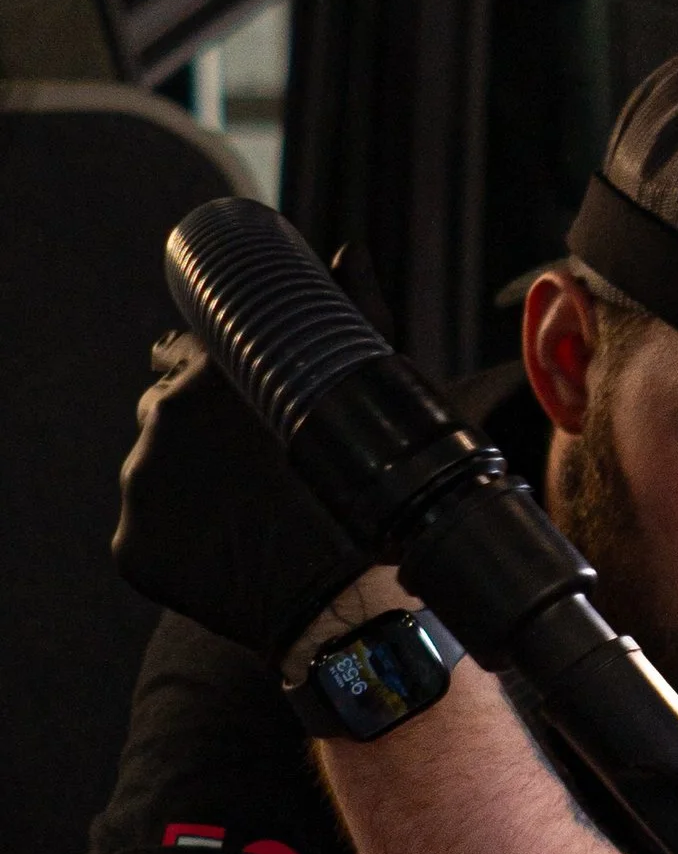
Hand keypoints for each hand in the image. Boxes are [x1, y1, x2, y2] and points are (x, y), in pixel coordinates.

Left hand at [112, 333, 364, 664]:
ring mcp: (140, 488)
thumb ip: (349, 315)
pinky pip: (150, 532)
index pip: (194, 357)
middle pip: (171, 416)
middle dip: (206, 435)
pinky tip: (226, 550)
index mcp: (208, 378)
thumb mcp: (366, 395)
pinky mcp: (133, 548)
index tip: (249, 400)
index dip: (223, 377)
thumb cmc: (369, 493)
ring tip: (247, 514)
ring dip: (192, 484)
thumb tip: (346, 253)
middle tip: (258, 469)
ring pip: (157, 472)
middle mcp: (159, 424)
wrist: (348, 600)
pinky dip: (181, 540)